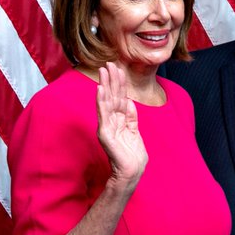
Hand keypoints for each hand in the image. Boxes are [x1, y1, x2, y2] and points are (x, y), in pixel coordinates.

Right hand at [96, 62, 147, 187]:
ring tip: (103, 71)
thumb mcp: (134, 130)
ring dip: (105, 85)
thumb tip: (129, 101)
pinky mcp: (104, 133)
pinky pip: (103, 115)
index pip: (119, 97)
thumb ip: (131, 116)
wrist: (131, 171)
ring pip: (106, 102)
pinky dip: (101, 101)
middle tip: (109, 63)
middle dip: (111, 80)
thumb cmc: (132, 154)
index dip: (119, 83)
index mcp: (119, 119)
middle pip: (111, 96)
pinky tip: (101, 90)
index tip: (118, 68)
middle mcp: (111, 120)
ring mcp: (107, 126)